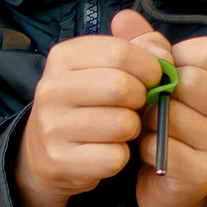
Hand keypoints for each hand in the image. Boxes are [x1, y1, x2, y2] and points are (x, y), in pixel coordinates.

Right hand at [15, 19, 164, 206]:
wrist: (45, 150)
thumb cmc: (87, 101)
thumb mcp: (104, 65)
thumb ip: (137, 46)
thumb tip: (161, 52)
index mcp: (62, 57)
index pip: (119, 51)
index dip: (148, 66)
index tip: (152, 78)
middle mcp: (51, 89)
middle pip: (120, 86)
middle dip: (142, 98)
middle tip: (137, 105)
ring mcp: (52, 127)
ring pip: (122, 124)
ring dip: (133, 129)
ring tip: (121, 128)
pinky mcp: (61, 160)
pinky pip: (115, 157)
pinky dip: (121, 156)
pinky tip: (108, 150)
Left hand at [113, 9, 206, 206]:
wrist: (170, 187)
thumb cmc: (164, 125)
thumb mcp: (155, 80)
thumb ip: (143, 45)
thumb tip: (124, 16)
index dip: (173, 60)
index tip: (160, 77)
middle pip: (190, 81)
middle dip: (158, 91)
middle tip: (147, 105)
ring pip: (173, 115)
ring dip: (148, 120)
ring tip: (146, 128)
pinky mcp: (204, 171)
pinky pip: (163, 147)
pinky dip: (146, 146)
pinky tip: (146, 150)